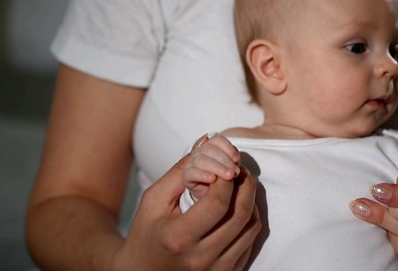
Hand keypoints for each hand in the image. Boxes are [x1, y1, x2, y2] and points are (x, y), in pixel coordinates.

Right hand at [114, 147, 260, 270]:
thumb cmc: (146, 233)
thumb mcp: (154, 199)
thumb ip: (181, 169)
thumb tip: (206, 140)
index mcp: (178, 238)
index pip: (217, 203)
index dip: (226, 180)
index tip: (224, 168)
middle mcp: (199, 258)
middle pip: (239, 216)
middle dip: (245, 186)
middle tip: (240, 171)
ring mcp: (215, 270)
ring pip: (250, 229)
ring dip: (251, 202)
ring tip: (240, 187)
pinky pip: (250, 244)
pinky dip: (249, 221)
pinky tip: (237, 208)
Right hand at [183, 134, 240, 199]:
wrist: (212, 197)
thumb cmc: (223, 181)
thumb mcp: (231, 169)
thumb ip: (233, 161)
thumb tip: (235, 159)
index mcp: (211, 147)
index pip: (218, 140)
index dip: (228, 148)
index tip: (237, 159)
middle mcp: (200, 153)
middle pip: (210, 149)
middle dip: (225, 160)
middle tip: (235, 172)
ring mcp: (192, 164)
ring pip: (201, 160)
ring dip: (217, 168)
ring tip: (228, 177)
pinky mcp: (187, 176)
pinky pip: (192, 172)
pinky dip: (203, 175)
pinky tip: (213, 179)